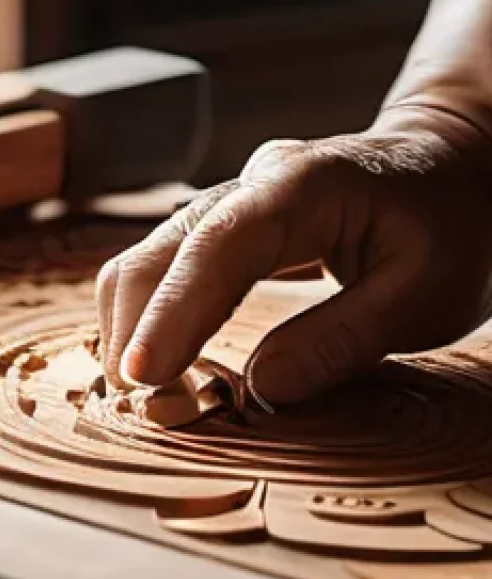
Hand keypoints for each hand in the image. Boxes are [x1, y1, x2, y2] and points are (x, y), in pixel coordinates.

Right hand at [95, 105, 491, 404]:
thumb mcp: (425, 294)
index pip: (217, 247)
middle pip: (158, 253)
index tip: (144, 376)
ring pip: (144, 260)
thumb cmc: (446, 228)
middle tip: (145, 410)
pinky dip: (148, 317)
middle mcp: (248, 183)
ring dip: (133, 328)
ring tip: (151, 396)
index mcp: (303, 185)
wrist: (444, 168)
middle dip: (136, 331)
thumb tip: (259, 388)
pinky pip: (160, 268)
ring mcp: (226, 200)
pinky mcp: (215, 225)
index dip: (173, 312)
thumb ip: (341, 340)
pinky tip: (162, 361)